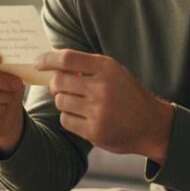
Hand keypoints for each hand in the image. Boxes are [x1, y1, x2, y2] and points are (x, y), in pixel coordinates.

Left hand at [34, 49, 174, 161]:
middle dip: (55, 83)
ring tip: (77, 102)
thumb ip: (88, 66)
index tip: (38, 62)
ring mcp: (98, 111)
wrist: (151, 124)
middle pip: (59, 81)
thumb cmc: (127, 94)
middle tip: (59, 86)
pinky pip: (66, 120)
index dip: (48, 59)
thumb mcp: (114, 72)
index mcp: (107, 68)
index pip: (68, 58)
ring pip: (60, 102)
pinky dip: (69, 117)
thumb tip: (53, 64)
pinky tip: (82, 116)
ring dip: (63, 101)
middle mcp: (102, 88)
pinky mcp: (94, 131)